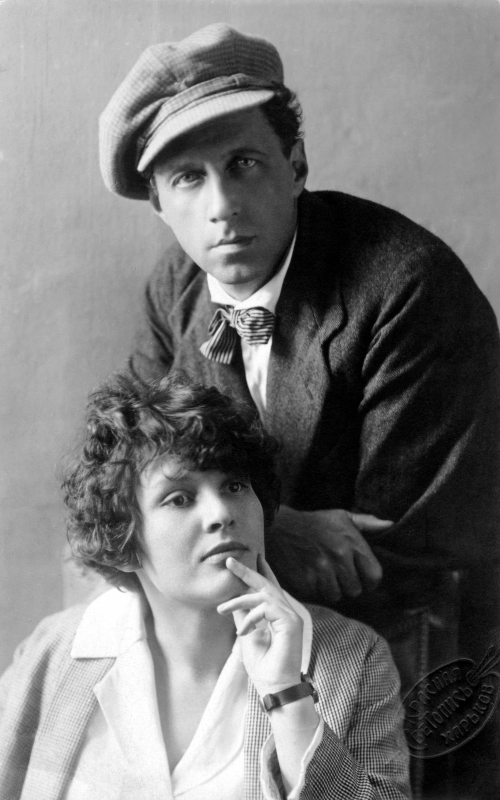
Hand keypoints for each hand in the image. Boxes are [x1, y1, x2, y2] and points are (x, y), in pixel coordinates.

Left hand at [217, 555, 302, 696]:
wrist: (276, 689)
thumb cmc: (264, 668)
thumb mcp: (247, 637)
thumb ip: (243, 618)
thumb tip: (233, 603)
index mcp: (278, 616)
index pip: (268, 589)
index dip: (258, 573)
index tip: (245, 561)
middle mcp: (287, 613)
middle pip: (266, 585)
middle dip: (247, 572)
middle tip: (229, 561)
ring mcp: (291, 617)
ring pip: (263, 595)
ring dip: (239, 600)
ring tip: (222, 609)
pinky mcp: (291, 622)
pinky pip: (266, 608)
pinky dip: (251, 617)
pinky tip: (242, 631)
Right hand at [267, 506, 391, 604]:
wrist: (278, 527)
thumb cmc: (314, 523)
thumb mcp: (341, 517)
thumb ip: (367, 523)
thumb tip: (390, 524)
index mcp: (352, 543)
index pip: (374, 576)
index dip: (369, 580)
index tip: (361, 577)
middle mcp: (339, 558)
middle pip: (356, 590)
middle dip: (349, 585)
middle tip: (338, 575)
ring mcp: (322, 571)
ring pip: (337, 595)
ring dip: (332, 589)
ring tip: (323, 575)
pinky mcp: (306, 581)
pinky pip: (319, 595)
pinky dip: (316, 589)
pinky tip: (311, 576)